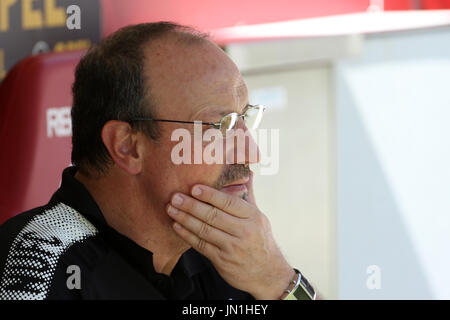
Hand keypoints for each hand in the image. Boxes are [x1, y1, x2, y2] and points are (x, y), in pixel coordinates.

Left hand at [166, 181, 294, 298]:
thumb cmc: (260, 240)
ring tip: (171, 209)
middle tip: (175, 197)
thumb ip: (248, 194)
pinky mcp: (222, 261)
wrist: (267, 273)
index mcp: (252, 216)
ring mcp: (232, 247)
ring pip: (205, 230)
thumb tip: (246, 171)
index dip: (209, 195)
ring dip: (185, 219)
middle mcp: (244, 231)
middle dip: (191, 205)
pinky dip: (187, 235)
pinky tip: (176, 226)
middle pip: (213, 216)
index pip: (228, 202)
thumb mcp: (259, 217)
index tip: (193, 187)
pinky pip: (201, 245)